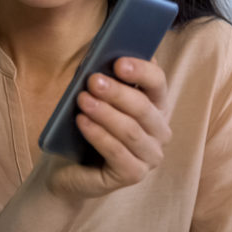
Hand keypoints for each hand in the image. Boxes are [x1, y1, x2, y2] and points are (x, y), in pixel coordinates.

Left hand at [42, 56, 171, 200]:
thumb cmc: (88, 127)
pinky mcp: (134, 174)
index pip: (158, 83)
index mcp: (156, 106)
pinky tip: (82, 122)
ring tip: (83, 100)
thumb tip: (101, 58)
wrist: (71, 169)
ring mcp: (150, 156)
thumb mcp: (96, 99)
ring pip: (130, 131)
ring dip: (105, 113)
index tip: (119, 63)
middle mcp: (160, 131)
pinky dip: (98, 135)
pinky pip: (117, 152)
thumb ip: (105, 79)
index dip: (141, 71)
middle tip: (93, 80)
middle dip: (117, 93)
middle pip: (143, 108)